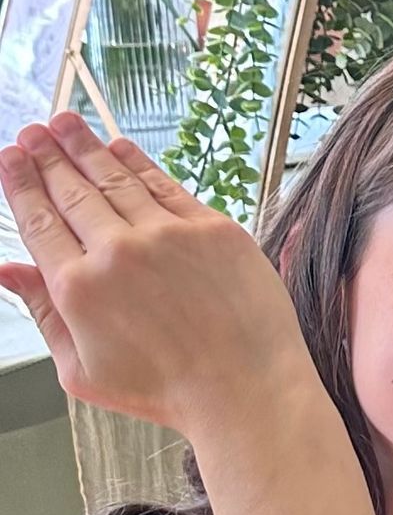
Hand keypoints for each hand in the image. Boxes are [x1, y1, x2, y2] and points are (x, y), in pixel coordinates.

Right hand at [0, 113, 308, 430]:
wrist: (246, 390)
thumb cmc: (163, 391)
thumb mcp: (82, 369)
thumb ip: (42, 312)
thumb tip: (5, 270)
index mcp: (79, 290)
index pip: (40, 221)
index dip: (22, 184)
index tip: (9, 157)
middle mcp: (118, 252)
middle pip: (73, 191)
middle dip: (48, 155)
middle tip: (34, 131)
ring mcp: (168, 235)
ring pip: (116, 178)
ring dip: (86, 146)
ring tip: (65, 123)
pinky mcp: (212, 228)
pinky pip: (165, 185)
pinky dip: (138, 161)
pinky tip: (118, 146)